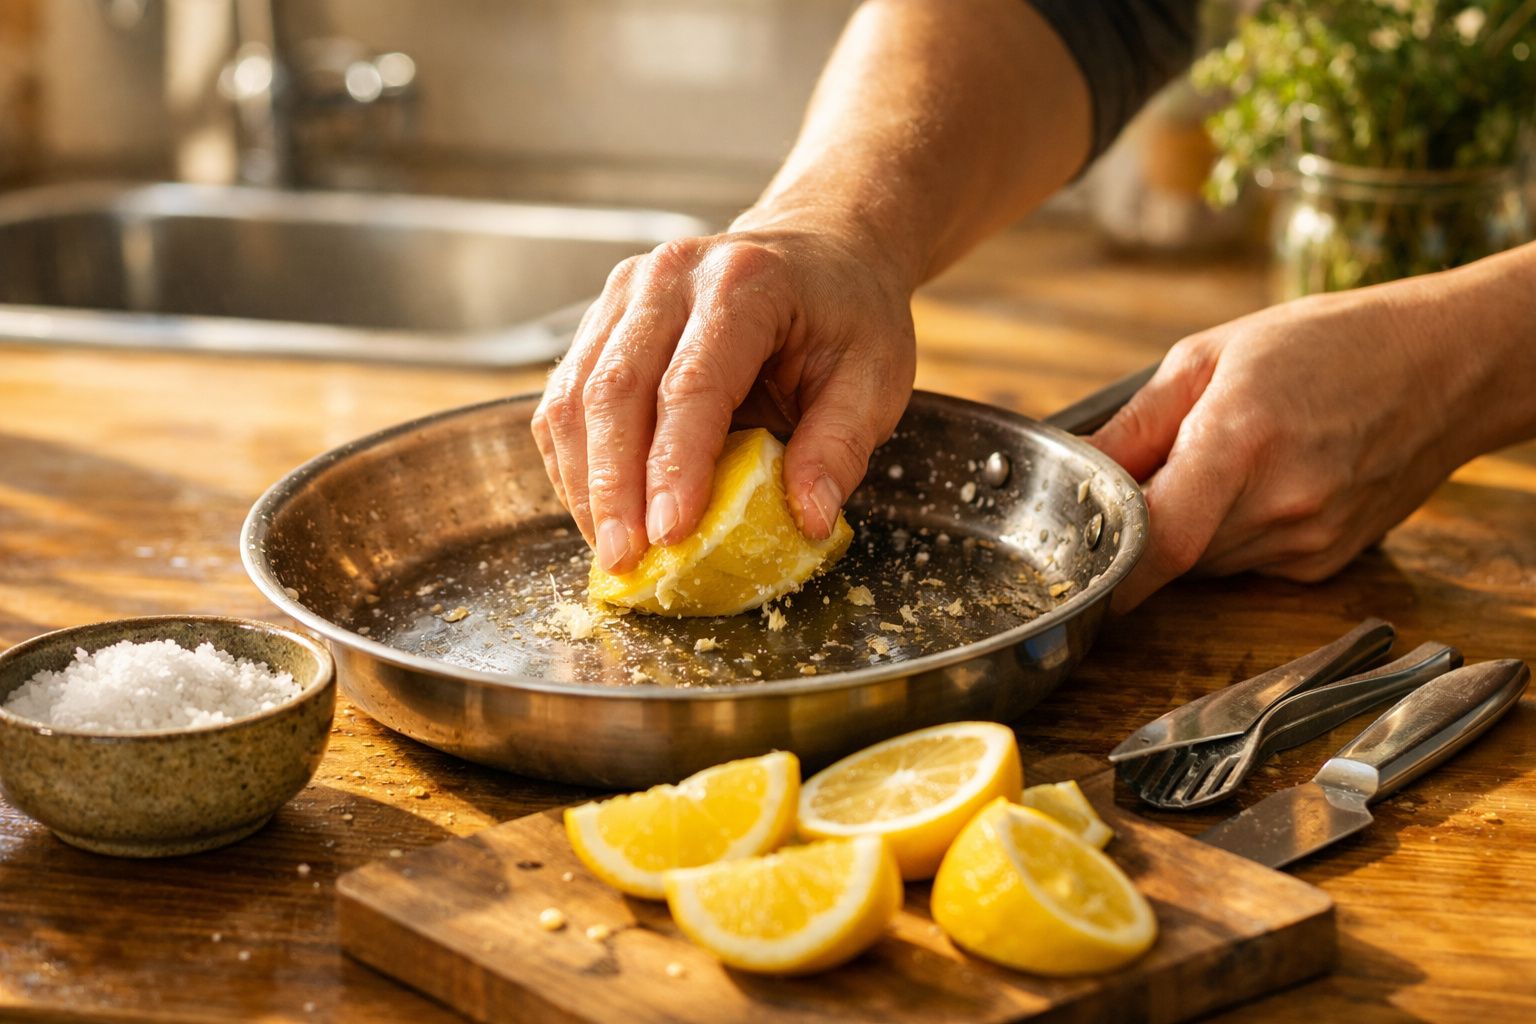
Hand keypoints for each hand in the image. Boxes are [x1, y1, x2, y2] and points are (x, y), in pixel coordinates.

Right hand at [531, 219, 916, 572]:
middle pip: (615, 388)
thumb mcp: (875, 377)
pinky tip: (598, 512)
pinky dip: (574, 463)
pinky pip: (564, 399)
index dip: (675, 464)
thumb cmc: (847, 315)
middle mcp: (669, 277)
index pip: (692, 382)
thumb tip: (808, 520)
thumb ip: (840, 446)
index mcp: (744, 282)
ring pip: (575, 396)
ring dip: (584, 482)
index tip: (669, 535)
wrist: (820, 251)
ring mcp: (623, 294)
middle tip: (624, 560)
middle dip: (612, 486)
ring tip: (609, 550)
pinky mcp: (600, 321)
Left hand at [1091, 284, 1482, 610]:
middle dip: (1145, 521)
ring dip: (1191, 526)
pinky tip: (1267, 481)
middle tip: (1158, 467)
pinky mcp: (1323, 564)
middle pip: (1169, 552)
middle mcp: (1279, 505)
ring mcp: (1307, 543)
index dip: (1110, 566)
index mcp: (1240, 442)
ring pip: (1204, 562)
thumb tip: (1074, 465)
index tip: (1077, 567)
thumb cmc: (1328, 344)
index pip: (1156, 540)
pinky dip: (1233, 533)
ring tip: (1228, 461)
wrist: (1445, 367)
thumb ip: (1133, 425)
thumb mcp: (1209, 356)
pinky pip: (1245, 562)